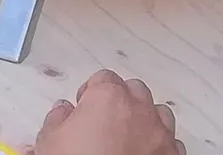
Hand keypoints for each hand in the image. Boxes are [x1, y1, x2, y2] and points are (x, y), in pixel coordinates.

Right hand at [27, 71, 181, 154]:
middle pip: (135, 91)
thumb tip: (63, 111)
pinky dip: (160, 145)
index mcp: (108, 98)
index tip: (83, 107)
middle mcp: (140, 111)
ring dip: (145, 120)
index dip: (91, 92)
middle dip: (121, 100)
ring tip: (128, 138)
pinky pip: (172, 142)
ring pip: (159, 114)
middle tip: (104, 121)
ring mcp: (161, 136)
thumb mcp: (50, 142)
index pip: (103, 78)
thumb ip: (57, 119)